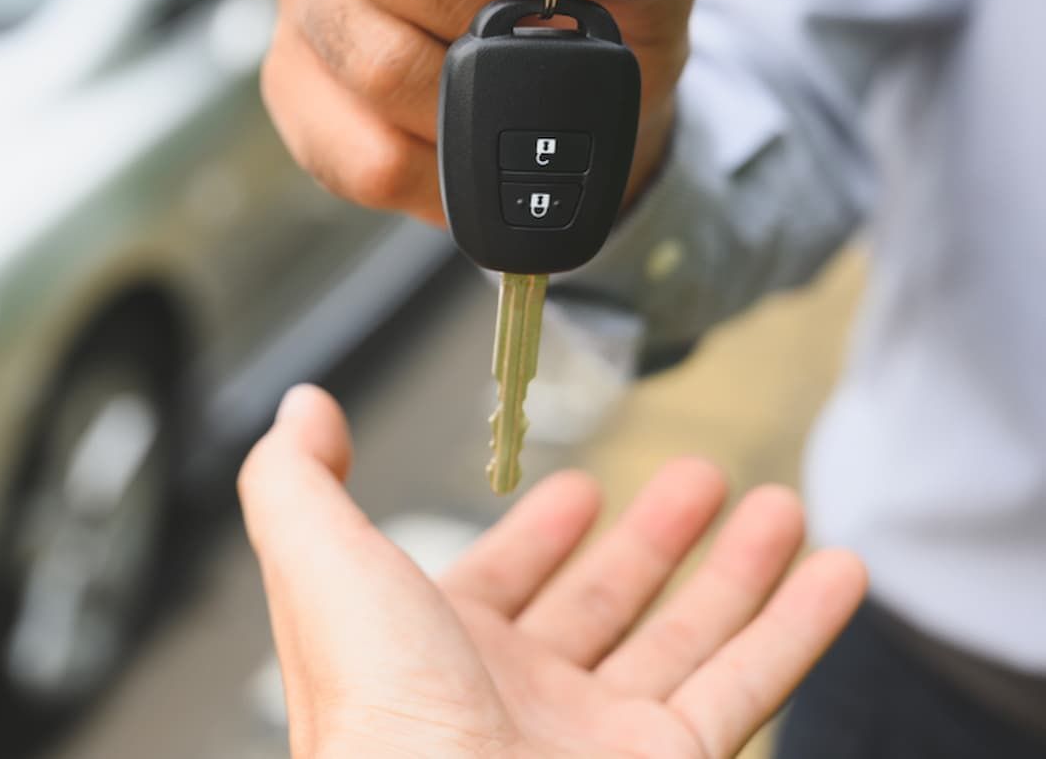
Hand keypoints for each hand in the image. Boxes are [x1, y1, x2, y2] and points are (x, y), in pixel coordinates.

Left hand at [238, 385, 866, 757]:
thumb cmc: (375, 719)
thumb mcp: (320, 566)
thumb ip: (300, 481)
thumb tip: (303, 408)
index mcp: (433, 648)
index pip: (501, 579)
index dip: (539, 535)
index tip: (582, 493)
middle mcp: (516, 695)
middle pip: (603, 602)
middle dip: (653, 539)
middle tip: (700, 480)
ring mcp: (596, 739)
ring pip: (686, 638)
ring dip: (738, 570)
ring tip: (778, 506)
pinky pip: (748, 685)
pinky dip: (796, 628)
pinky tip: (834, 573)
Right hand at [262, 0, 694, 224]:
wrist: (568, 113)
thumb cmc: (595, 13)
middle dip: (461, 3)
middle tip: (524, 41)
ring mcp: (309, 1)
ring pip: (367, 57)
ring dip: (463, 101)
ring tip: (507, 101)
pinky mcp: (296, 93)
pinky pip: (360, 152)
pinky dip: (437, 170)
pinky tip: (467, 148)